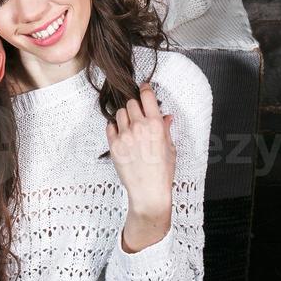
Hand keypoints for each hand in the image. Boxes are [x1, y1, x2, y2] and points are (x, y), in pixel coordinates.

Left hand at [106, 83, 174, 251]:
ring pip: (120, 113)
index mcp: (156, 125)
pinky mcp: (114, 146)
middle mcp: (139, 127)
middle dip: (136, 106)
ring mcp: (125, 136)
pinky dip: (115, 128)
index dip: (145, 89)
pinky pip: (110, 127)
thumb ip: (166, 129)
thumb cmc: (163, 172)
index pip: (147, 96)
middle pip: (131, 103)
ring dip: (125, 116)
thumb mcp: (170, 148)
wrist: (149, 192)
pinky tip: (122, 135)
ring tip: (130, 127)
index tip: (144, 88)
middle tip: (139, 115)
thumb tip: (166, 116)